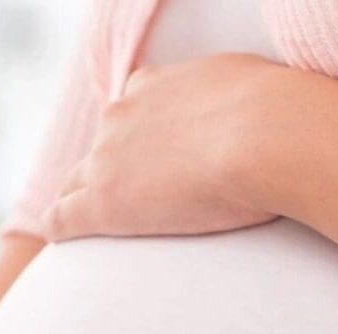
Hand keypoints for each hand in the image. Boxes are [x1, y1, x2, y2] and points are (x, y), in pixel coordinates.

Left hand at [44, 53, 290, 241]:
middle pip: (99, 150)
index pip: (130, 113)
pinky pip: (62, 217)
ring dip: (79, 203)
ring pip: (74, 184)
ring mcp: (107, 159)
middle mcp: (122, 116)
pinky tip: (61, 243)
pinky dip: (59, 229)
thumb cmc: (279, 115)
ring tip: (84, 231)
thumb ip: (243, 105)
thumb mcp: (257, 90)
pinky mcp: (102, 202)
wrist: (267, 135)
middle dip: (108, 173)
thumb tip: (263, 121)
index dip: (137, 141)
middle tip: (126, 203)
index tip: (149, 163)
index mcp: (155, 87)